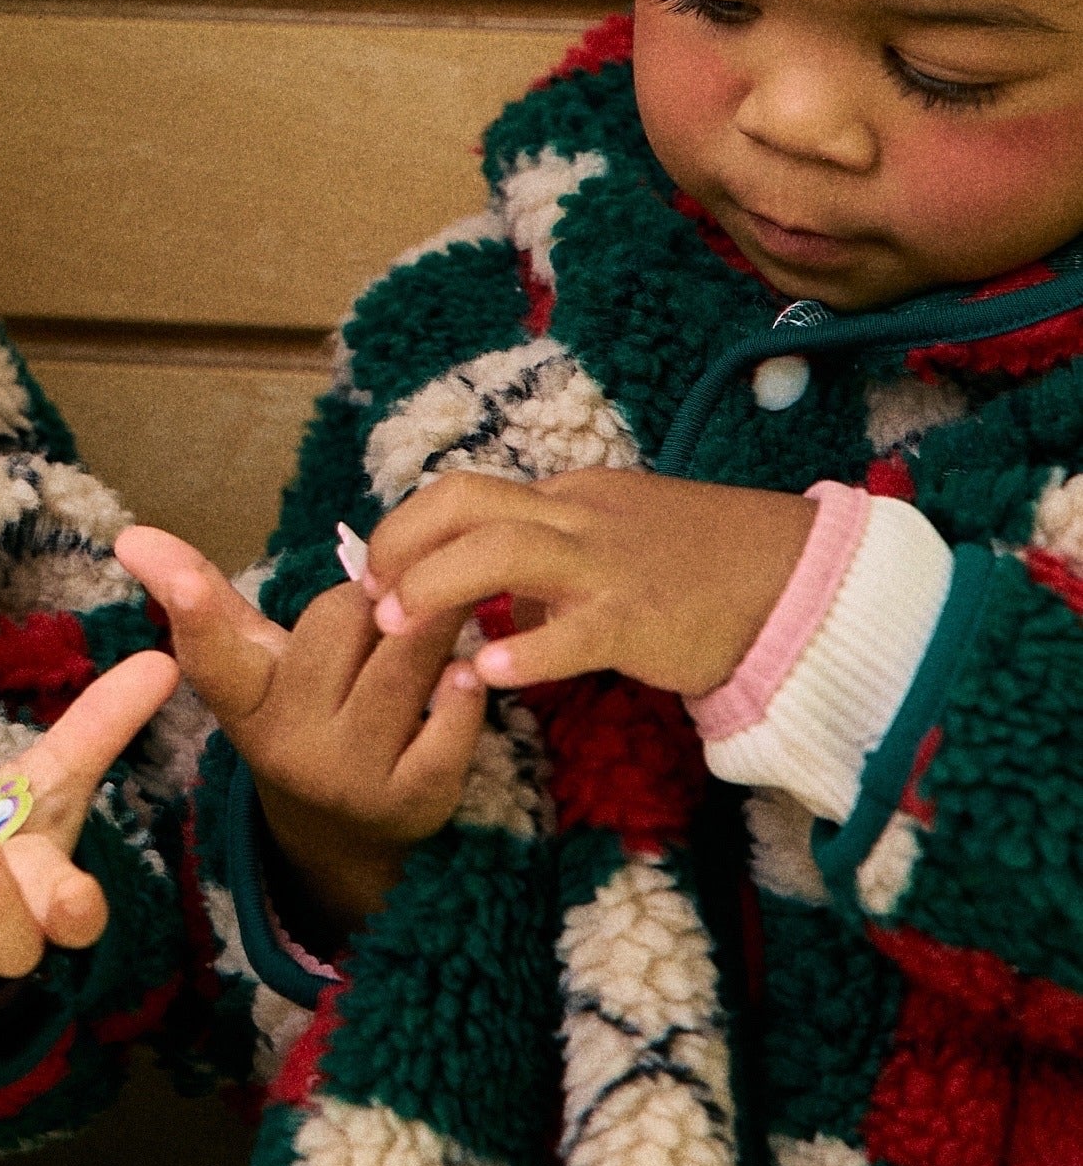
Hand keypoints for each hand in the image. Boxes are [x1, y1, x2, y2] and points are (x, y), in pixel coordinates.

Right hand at [119, 525, 482, 937]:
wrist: (348, 834)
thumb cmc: (299, 713)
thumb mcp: (251, 662)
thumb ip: (199, 597)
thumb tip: (129, 533)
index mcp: (243, 704)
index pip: (213, 656)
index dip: (191, 613)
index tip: (172, 576)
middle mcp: (289, 746)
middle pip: (343, 621)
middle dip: (376, 597)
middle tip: (393, 602)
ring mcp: (352, 777)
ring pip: (403, 659)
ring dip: (434, 625)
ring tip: (449, 612)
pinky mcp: (416, 802)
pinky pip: (452, 722)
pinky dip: (464, 689)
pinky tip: (466, 676)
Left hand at [365, 467, 812, 698]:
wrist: (793, 577)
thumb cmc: (701, 565)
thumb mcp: (614, 541)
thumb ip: (549, 562)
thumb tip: (488, 602)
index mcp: (567, 499)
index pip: (465, 491)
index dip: (409, 525)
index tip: (377, 567)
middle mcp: (579, 519)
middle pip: (467, 503)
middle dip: (405, 542)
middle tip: (372, 595)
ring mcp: (608, 566)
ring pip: (504, 551)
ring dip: (439, 585)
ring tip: (400, 627)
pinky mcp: (640, 620)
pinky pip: (572, 633)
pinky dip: (524, 651)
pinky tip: (489, 674)